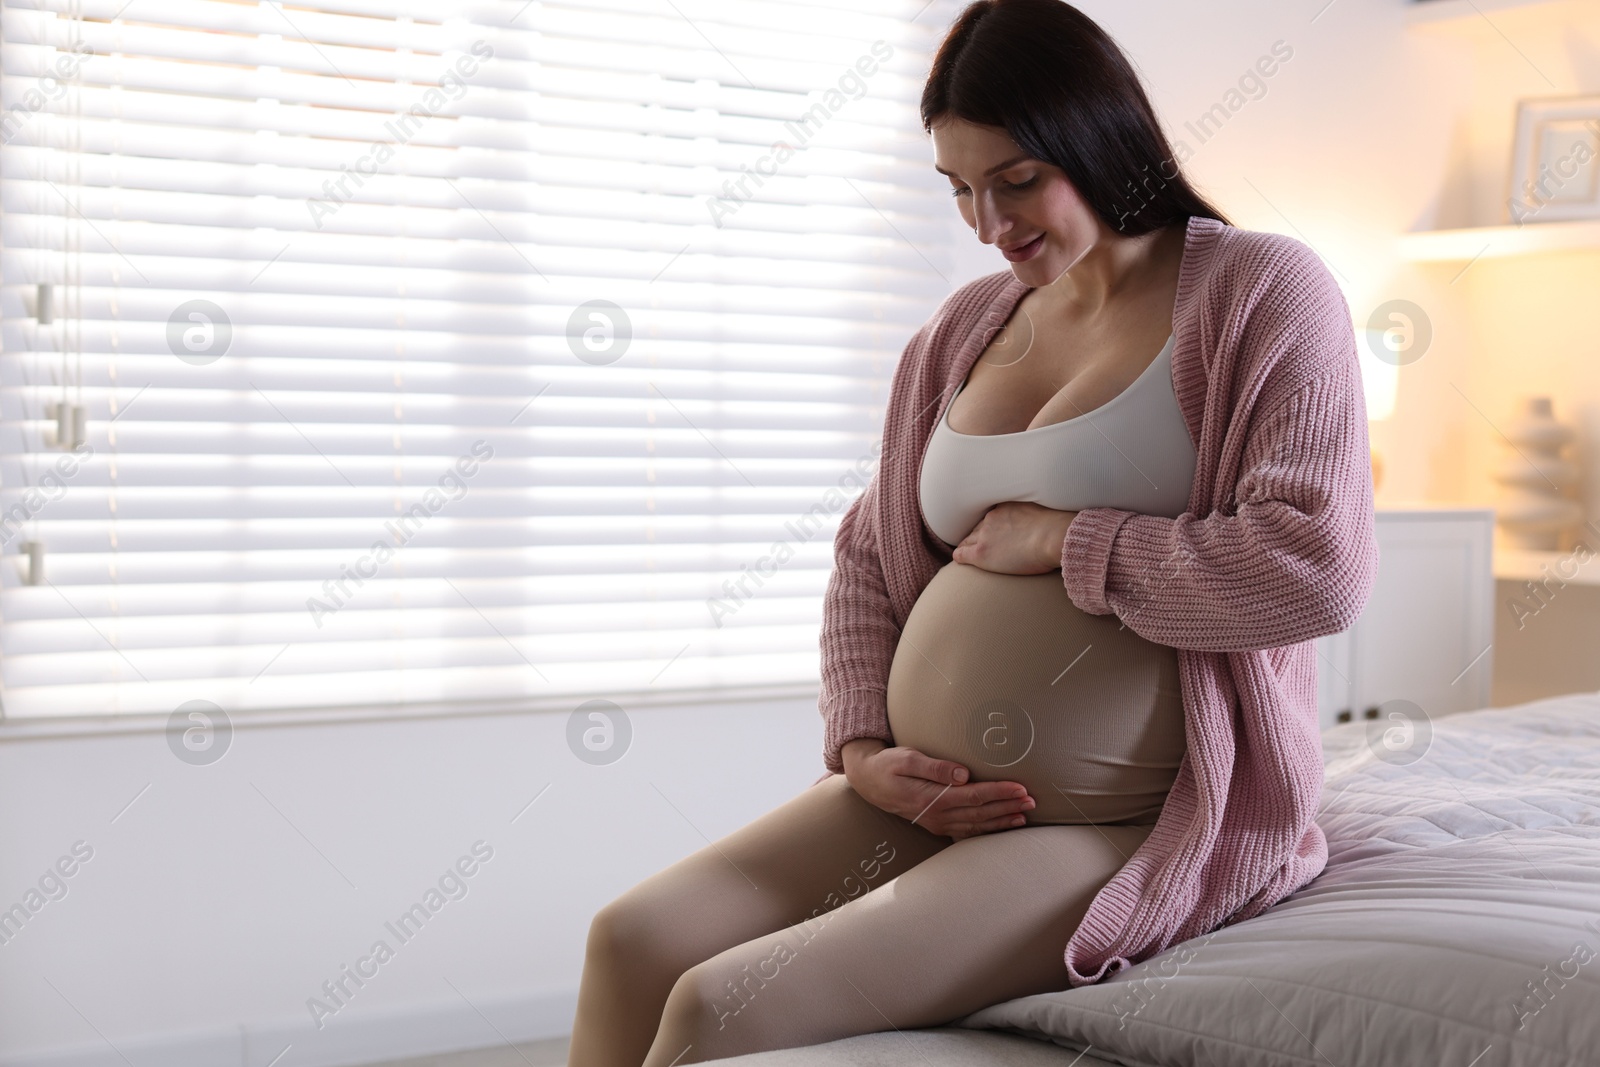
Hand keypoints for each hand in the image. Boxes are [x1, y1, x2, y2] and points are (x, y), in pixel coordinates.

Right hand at [841, 739, 1035, 839]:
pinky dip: (988, 828)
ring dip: (1002, 820)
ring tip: (1025, 815)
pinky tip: (1002, 824)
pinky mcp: (938, 824)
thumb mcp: (907, 758)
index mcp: (932, 799)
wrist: (868, 781)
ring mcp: (937, 823)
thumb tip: (963, 774)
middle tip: (1032, 801)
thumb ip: (936, 767)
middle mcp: (937, 816)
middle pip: (981, 813)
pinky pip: (968, 829)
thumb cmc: (889, 765)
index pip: (974, 796)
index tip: (1020, 788)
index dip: (999, 793)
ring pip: (977, 825)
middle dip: (1008, 807)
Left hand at [952, 502, 1075, 574]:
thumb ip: (1039, 517)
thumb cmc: (1061, 528)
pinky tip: (963, 561)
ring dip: (971, 546)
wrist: (1056, 536)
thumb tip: (1048, 524)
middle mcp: (992, 517)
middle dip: (981, 536)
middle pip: (978, 528)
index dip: (994, 527)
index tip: (999, 534)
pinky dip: (961, 557)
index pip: (993, 517)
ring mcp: (985, 535)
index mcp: (1007, 506)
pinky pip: (961, 554)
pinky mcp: (982, 553)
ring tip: (972, 555)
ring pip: (968, 540)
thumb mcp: (1047, 513)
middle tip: (988, 547)